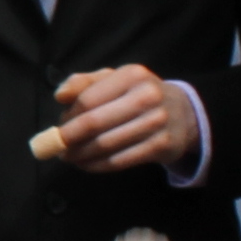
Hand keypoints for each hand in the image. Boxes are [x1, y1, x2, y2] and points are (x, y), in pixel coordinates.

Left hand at [47, 63, 200, 175]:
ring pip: (105, 145)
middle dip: (69, 139)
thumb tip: (60, 96)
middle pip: (94, 123)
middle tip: (56, 148)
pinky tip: (86, 164)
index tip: (57, 127)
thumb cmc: (138, 94)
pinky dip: (97, 165)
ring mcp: (157, 122)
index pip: (87, 99)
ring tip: (69, 157)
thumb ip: (84, 83)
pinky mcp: (162, 146)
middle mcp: (147, 96)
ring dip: (80, 155)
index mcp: (132, 75)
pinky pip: (120, 160)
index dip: (68, 117)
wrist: (184, 113)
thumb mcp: (114, 80)